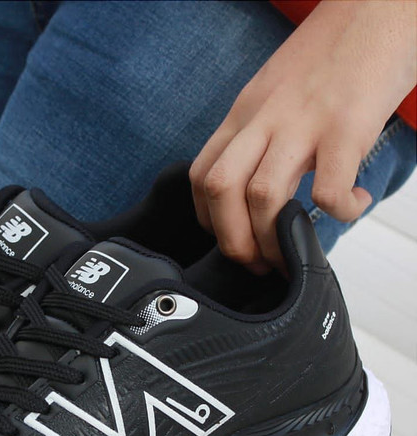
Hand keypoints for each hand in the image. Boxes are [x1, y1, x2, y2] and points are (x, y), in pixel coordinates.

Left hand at [190, 0, 416, 272]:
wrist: (381, 4)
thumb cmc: (333, 52)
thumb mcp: (276, 92)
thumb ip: (261, 135)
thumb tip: (258, 189)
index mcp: (244, 113)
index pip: (201, 175)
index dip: (208, 219)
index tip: (231, 238)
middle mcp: (264, 118)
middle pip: (220, 190)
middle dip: (232, 241)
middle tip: (257, 263)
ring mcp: (303, 122)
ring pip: (261, 196)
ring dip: (274, 240)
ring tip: (294, 251)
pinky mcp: (347, 125)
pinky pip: (328, 189)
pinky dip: (339, 212)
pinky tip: (353, 205)